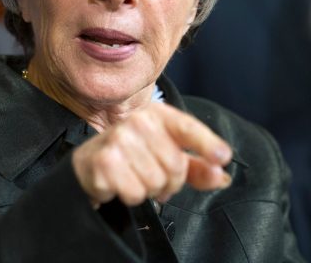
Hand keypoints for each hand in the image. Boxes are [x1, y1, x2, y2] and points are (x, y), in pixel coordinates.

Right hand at [72, 102, 231, 206]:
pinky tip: (119, 183)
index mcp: (157, 114)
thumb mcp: (166, 154)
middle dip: (169, 181)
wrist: (88, 163)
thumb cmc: (132, 156)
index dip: (207, 143)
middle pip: (175, 166)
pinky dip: (130, 195)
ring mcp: (118, 139)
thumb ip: (197, 166)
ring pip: (156, 182)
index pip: (188, 127)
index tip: (223, 156)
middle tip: (153, 176)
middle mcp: (138, 121)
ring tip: (134, 177)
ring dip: (148, 190)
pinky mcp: (104, 162)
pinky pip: (135, 193)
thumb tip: (221, 176)